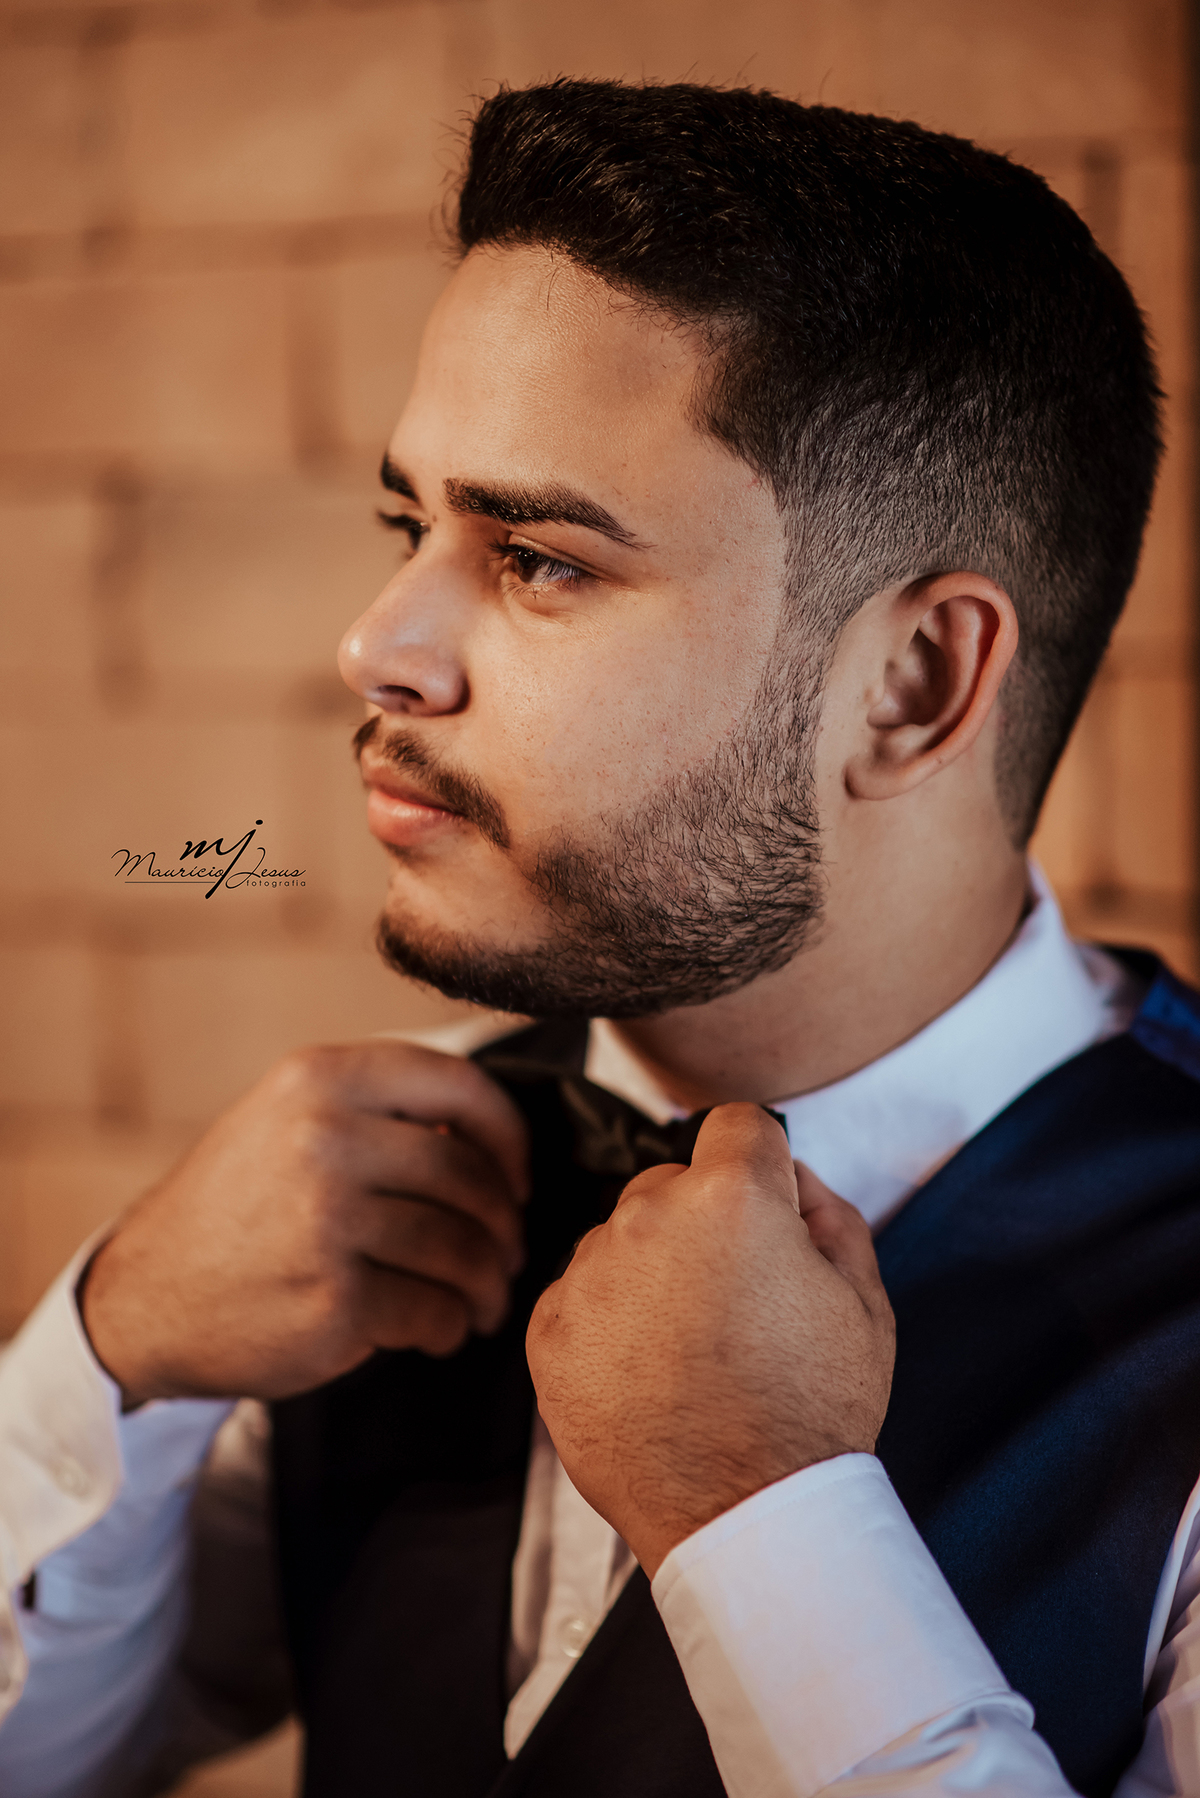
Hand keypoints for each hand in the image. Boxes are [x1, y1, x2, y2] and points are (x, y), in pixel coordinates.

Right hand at [81, 1041, 528, 1403]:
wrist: (145, 1299)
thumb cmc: (239, 1209)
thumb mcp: (288, 1121)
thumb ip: (379, 1111)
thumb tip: (494, 1135)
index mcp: (320, 1078)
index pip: (460, 1084)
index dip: (508, 1136)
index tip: (517, 1178)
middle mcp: (322, 1138)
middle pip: (467, 1176)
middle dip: (504, 1224)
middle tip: (507, 1254)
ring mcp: (327, 1219)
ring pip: (460, 1247)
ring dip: (487, 1283)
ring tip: (482, 1299)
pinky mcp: (334, 1298)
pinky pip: (434, 1309)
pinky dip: (450, 1325)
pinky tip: (438, 1330)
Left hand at [526, 1103, 894, 1576]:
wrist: (743, 1518)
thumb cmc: (812, 1411)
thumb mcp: (864, 1299)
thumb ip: (828, 1212)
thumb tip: (790, 1177)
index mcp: (731, 1196)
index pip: (736, 1125)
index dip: (760, 1165)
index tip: (766, 1210)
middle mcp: (647, 1217)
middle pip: (671, 1183)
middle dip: (702, 1222)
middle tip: (735, 1302)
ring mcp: (589, 1274)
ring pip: (621, 1239)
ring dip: (651, 1272)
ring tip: (690, 1350)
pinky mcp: (548, 1330)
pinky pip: (580, 1295)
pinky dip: (609, 1322)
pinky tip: (648, 1375)